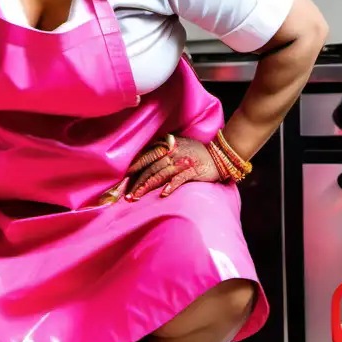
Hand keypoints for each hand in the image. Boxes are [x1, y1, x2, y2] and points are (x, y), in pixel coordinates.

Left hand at [101, 134, 220, 204]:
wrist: (220, 155)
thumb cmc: (195, 152)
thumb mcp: (176, 146)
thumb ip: (161, 152)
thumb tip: (142, 164)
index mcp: (166, 145)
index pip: (145, 157)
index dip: (133, 169)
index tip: (122, 180)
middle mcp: (172, 152)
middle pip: (150, 167)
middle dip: (136, 181)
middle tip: (126, 194)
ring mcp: (182, 161)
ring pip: (160, 174)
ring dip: (147, 186)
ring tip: (136, 196)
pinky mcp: (193, 170)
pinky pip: (180, 178)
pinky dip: (171, 185)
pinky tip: (163, 194)